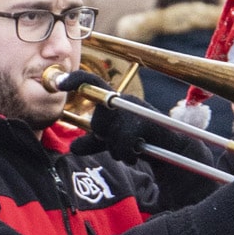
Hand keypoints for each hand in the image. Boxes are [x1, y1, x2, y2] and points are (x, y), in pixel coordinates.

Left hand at [60, 71, 187, 162]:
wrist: (173, 148)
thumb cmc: (141, 140)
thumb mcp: (113, 142)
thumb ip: (93, 143)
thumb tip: (72, 147)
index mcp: (114, 101)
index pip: (92, 82)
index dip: (76, 80)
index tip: (60, 83)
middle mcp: (124, 100)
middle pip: (99, 121)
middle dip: (105, 138)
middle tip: (119, 144)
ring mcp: (137, 110)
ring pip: (112, 136)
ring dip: (119, 150)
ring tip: (131, 150)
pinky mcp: (147, 124)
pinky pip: (125, 144)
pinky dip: (128, 154)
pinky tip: (138, 153)